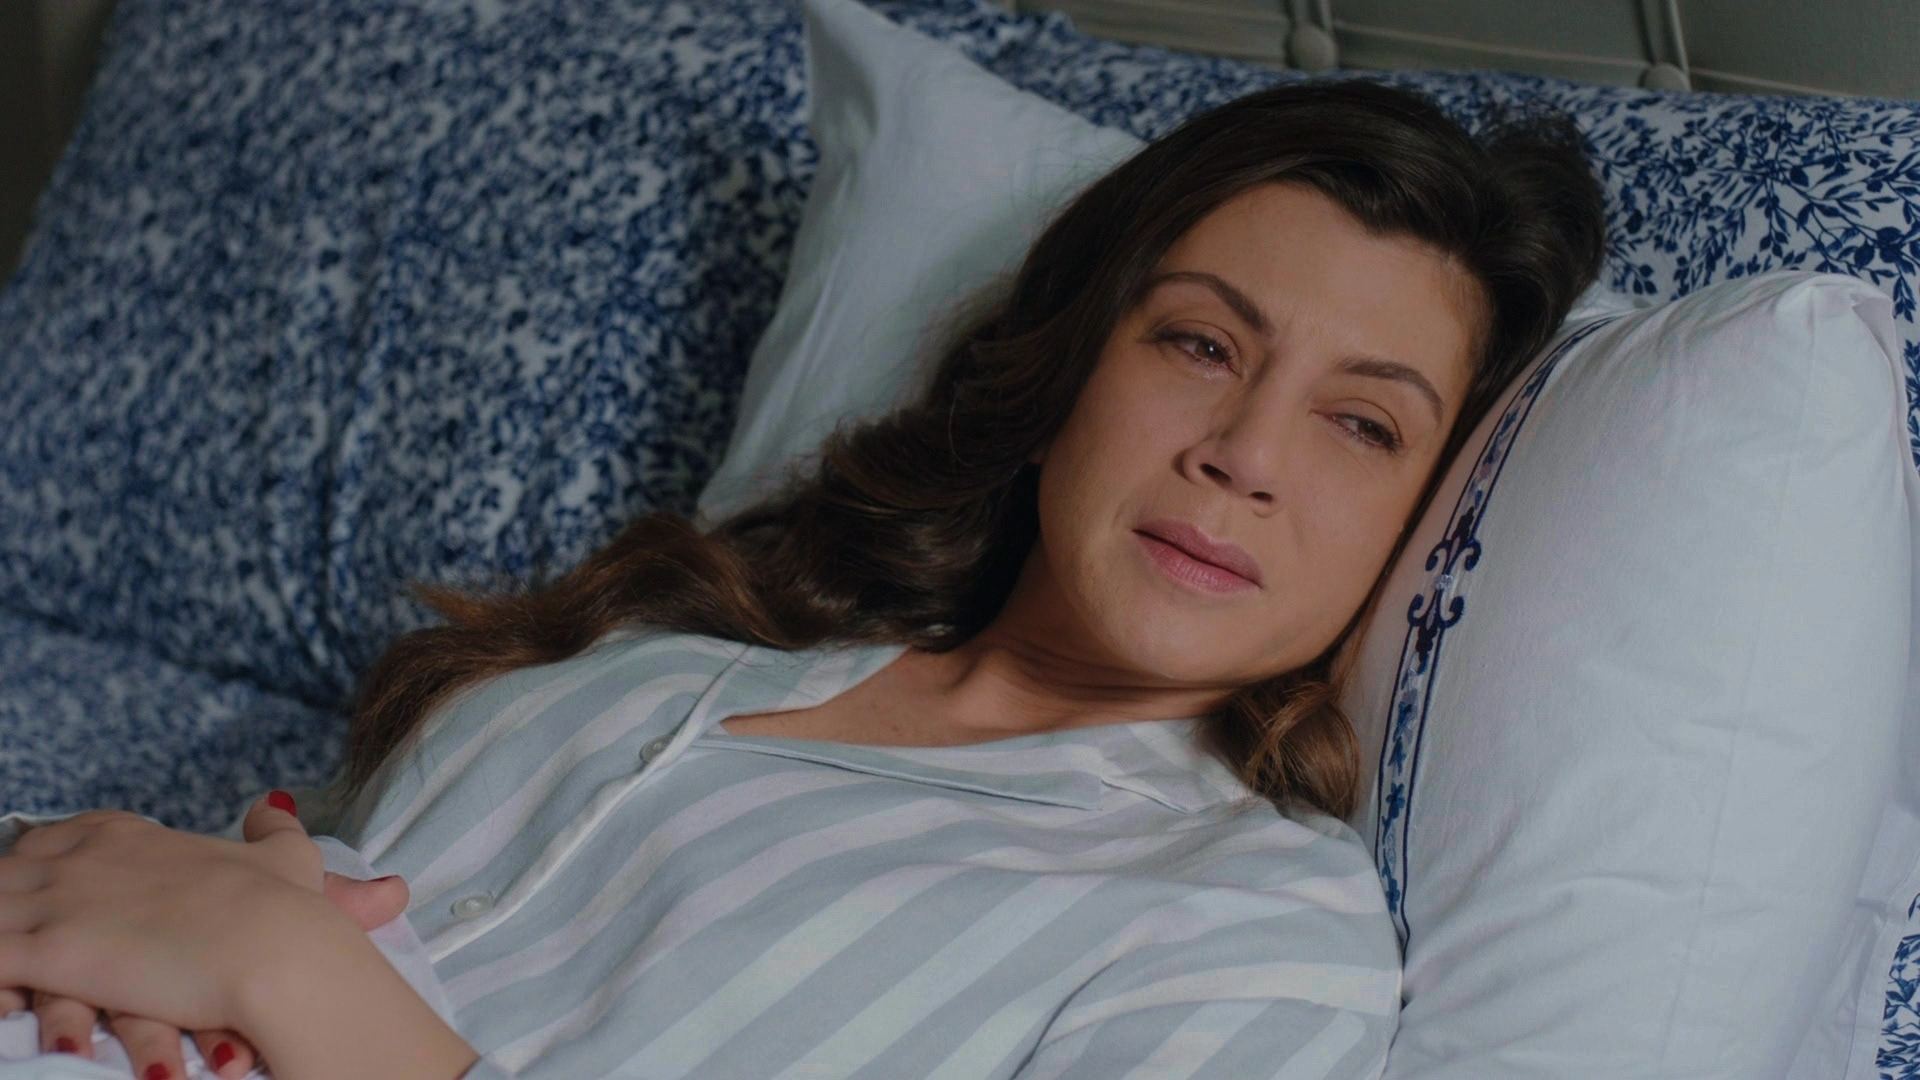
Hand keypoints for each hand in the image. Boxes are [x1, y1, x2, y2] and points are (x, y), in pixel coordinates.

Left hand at [0, 793, 412, 1078]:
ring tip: (13, 974)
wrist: (275, 949)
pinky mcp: (50, 953)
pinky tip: (4, 998)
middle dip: (6, 903)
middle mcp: (85, 860)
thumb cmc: (282, 909)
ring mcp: (62, 903)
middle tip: (28, 935)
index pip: (52, 840)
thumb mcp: (286, 856)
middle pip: (5, 873)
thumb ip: (272, 827)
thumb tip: (274, 803)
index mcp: (130, 836)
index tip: (50, 894)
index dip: (42, 867)